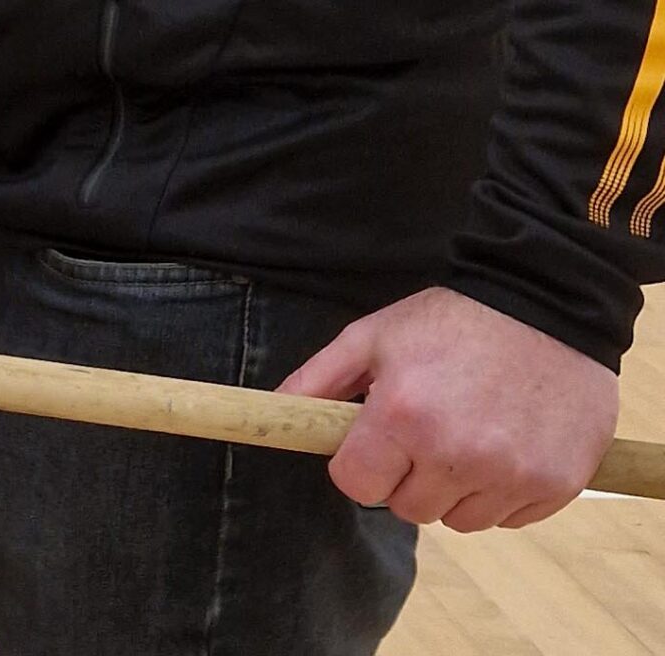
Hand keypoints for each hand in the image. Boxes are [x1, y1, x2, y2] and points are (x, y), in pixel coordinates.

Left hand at [280, 286, 617, 528]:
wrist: (548, 307)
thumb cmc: (453, 320)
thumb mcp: (374, 335)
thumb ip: (319, 378)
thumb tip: (273, 410)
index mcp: (404, 417)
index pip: (357, 485)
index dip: (360, 465)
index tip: (375, 441)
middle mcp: (457, 456)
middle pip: (408, 508)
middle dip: (407, 476)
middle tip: (427, 431)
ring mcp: (512, 476)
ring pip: (460, 520)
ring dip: (456, 489)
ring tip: (469, 434)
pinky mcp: (556, 486)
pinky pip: (509, 519)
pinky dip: (502, 492)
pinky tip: (506, 444)